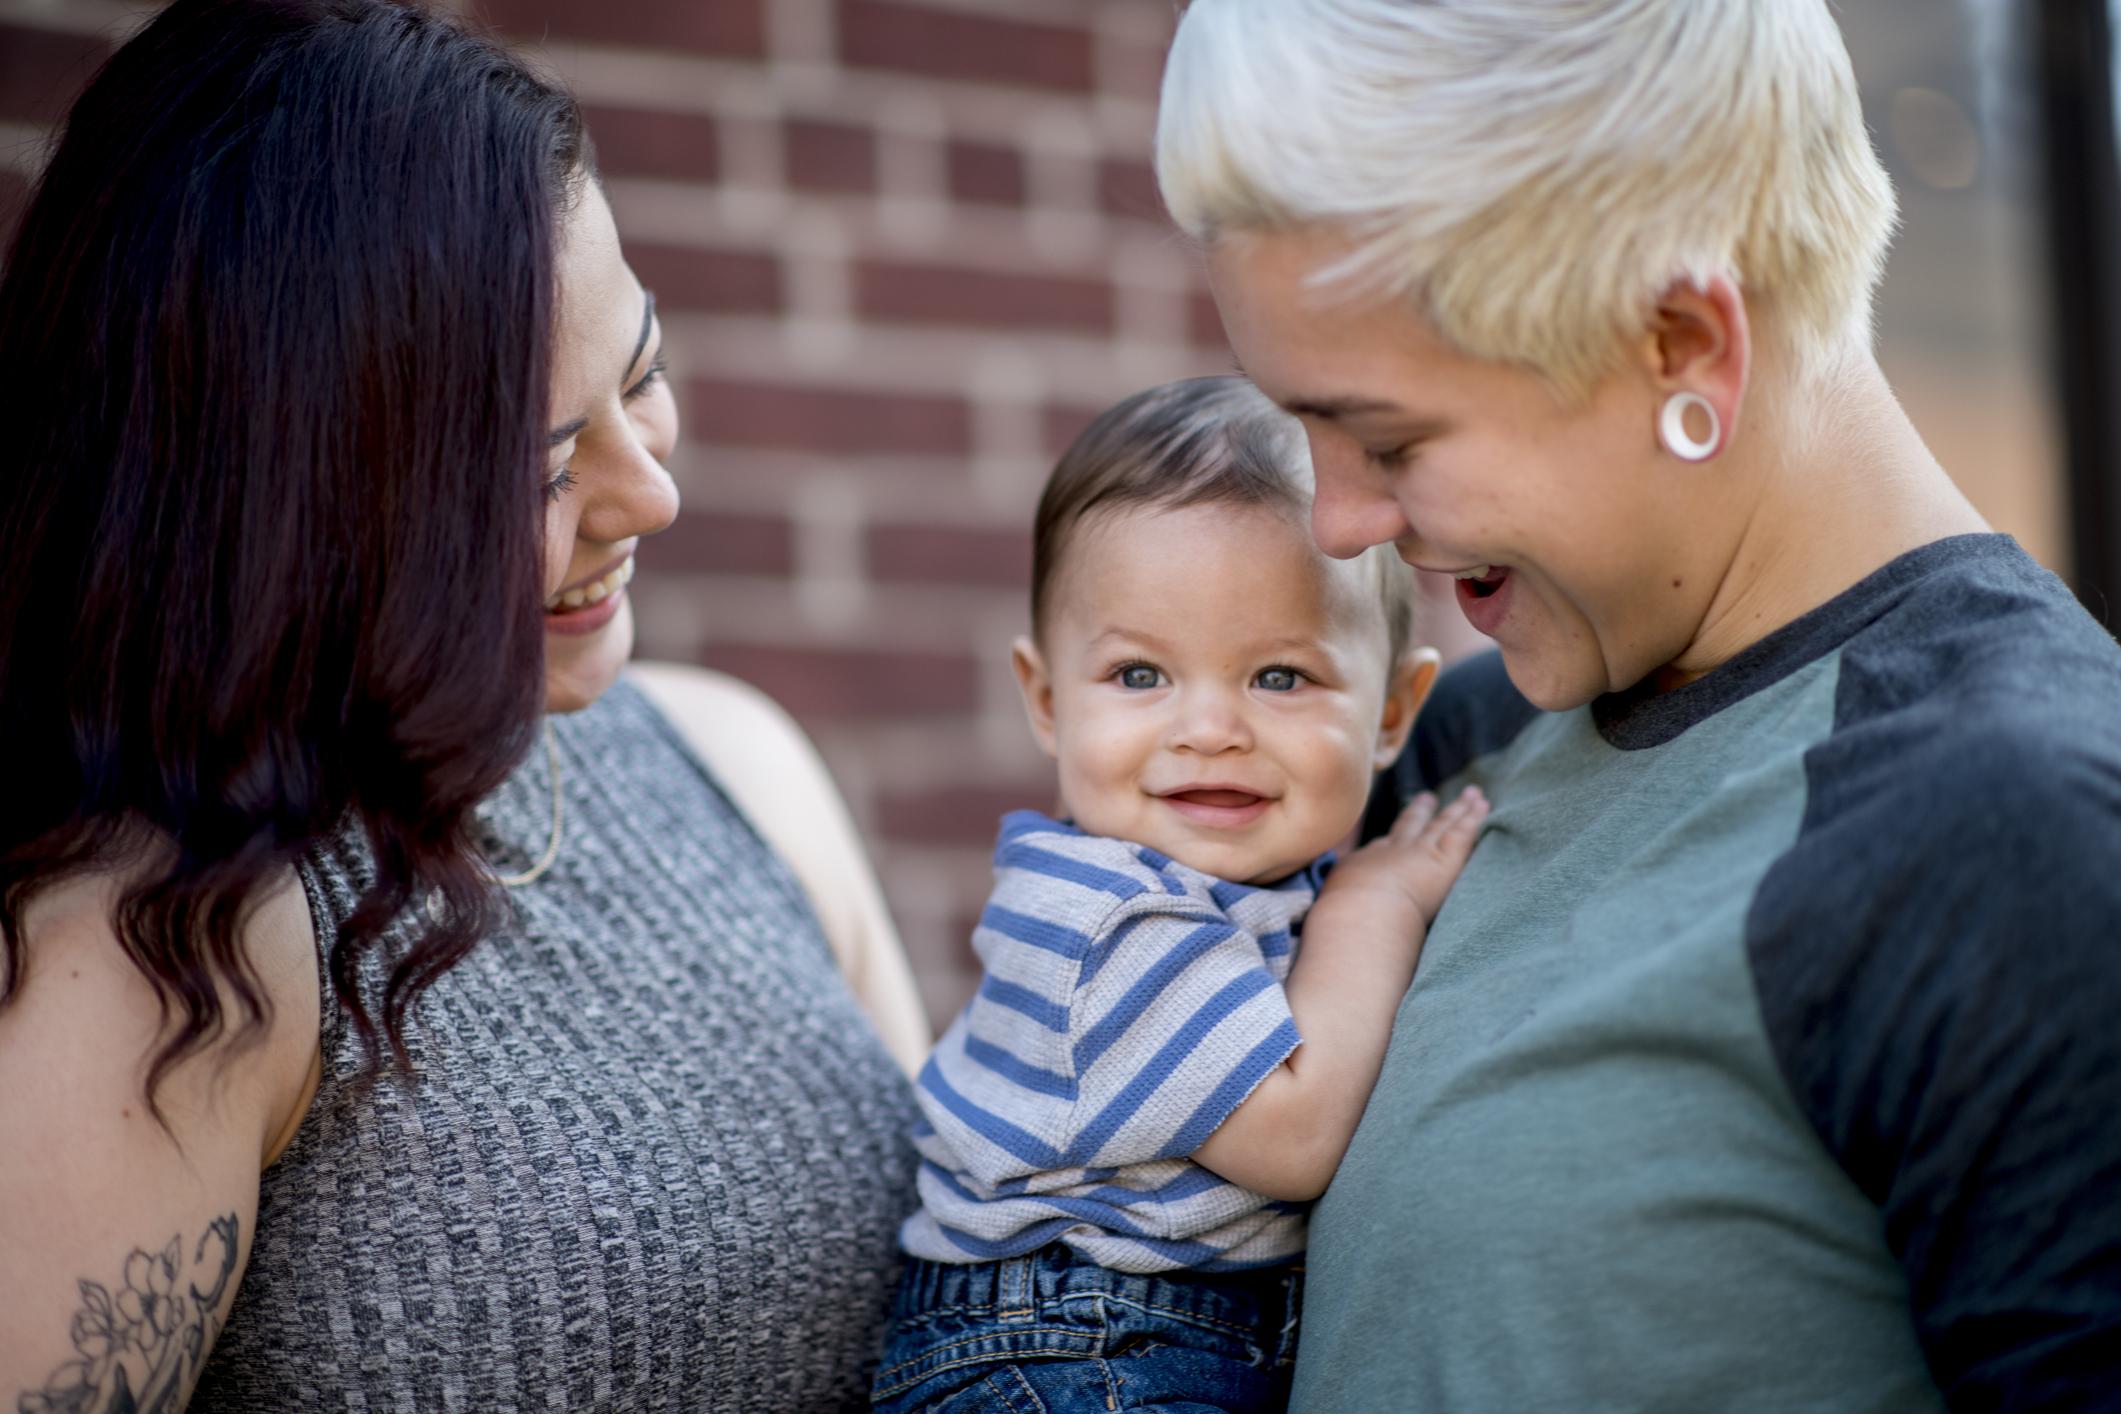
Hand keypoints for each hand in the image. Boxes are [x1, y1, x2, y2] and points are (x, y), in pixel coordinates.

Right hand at [1317, 788, 1488, 930]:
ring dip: (1456, 809)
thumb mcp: (1329, 912)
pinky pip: (1461, 832)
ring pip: (1442, 825)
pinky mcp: (1442, 859)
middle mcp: (1391, 852)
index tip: (1392, 835)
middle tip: (1428, 798)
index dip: (1389, 839)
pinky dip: (1473, 817)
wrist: (1362, 914)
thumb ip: (1333, 910)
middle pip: (1409, 826)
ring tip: (1471, 795)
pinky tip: (1483, 804)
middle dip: (1419, 812)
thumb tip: (1326, 919)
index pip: (1379, 848)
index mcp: (1361, 864)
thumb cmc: (1343, 923)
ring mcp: (1418, 852)